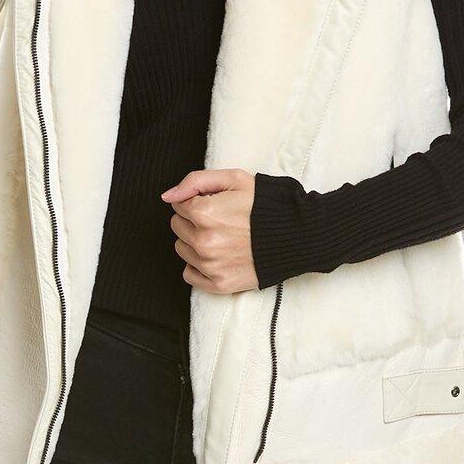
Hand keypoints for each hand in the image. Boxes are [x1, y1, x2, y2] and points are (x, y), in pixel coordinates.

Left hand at [161, 168, 258, 293]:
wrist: (296, 235)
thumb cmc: (265, 205)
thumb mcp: (233, 179)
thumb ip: (195, 181)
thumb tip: (167, 196)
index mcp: (204, 213)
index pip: (179, 204)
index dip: (197, 200)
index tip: (215, 203)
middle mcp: (204, 241)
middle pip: (177, 226)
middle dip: (193, 220)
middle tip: (219, 219)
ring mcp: (211, 265)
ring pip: (182, 249)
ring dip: (195, 241)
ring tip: (221, 236)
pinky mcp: (219, 283)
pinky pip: (190, 274)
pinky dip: (198, 265)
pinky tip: (217, 255)